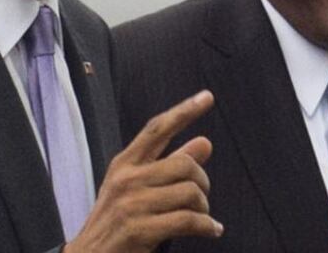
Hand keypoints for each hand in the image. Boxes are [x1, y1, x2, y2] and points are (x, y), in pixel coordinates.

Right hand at [65, 90, 222, 252]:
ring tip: (202, 218)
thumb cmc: (116, 224)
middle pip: (184, 164)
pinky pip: (188, 220)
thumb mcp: (136, 189)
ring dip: (204, 208)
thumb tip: (204, 142)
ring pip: (189, 192)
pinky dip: (207, 227)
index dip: (184, 111)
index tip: (207, 97)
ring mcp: (131, 204)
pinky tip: (211, 231)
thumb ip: (169, 165)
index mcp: (124, 164)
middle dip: (202, 182)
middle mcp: (126, 179)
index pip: (157, 129)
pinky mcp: (139, 230)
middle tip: (202, 197)